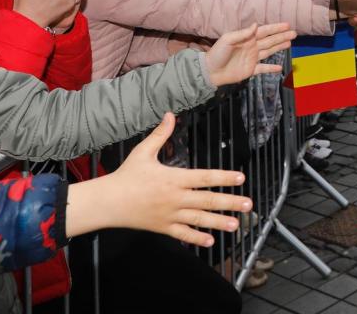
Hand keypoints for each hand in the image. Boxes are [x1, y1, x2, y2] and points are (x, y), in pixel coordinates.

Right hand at [64, 112, 252, 245]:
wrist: (108, 202)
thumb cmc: (126, 176)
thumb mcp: (143, 151)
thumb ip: (160, 134)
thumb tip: (170, 114)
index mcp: (173, 178)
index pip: (204, 177)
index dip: (224, 177)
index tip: (240, 178)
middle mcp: (175, 198)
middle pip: (207, 200)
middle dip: (230, 202)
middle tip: (248, 204)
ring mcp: (170, 215)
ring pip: (199, 219)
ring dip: (219, 222)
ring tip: (236, 224)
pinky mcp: (163, 228)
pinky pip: (183, 234)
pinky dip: (197, 238)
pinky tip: (211, 241)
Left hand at [203, 23, 295, 86]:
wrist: (210, 71)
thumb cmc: (217, 53)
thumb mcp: (228, 40)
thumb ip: (243, 33)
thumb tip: (256, 25)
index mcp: (247, 38)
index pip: (264, 32)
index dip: (275, 28)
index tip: (287, 25)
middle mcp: (252, 47)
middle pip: (270, 41)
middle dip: (282, 36)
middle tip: (294, 33)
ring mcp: (252, 59)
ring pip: (269, 51)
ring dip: (279, 47)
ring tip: (290, 43)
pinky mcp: (250, 70)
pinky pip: (263, 69)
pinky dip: (271, 68)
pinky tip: (280, 67)